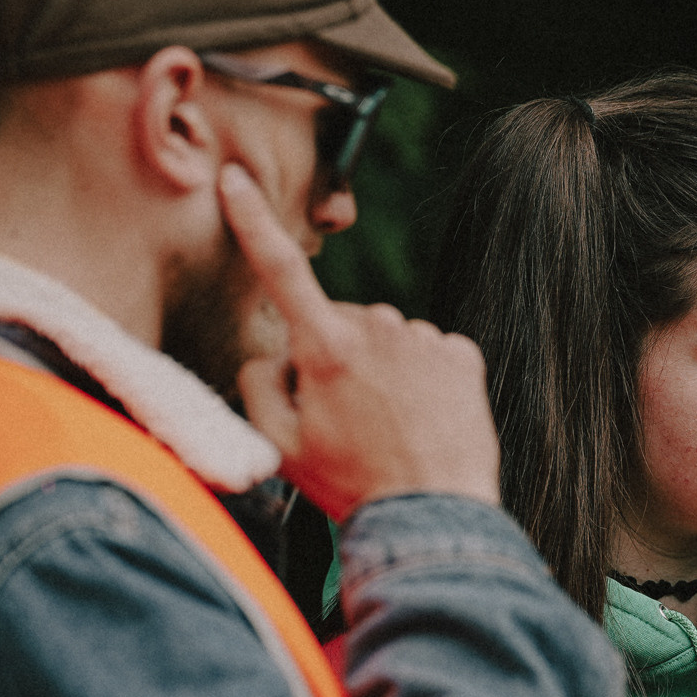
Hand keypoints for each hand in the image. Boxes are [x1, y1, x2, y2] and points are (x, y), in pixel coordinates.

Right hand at [217, 165, 499, 517]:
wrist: (432, 517)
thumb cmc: (352, 486)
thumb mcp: (280, 449)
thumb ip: (257, 387)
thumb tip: (273, 357)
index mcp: (325, 347)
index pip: (280, 271)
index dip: (252, 221)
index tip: (235, 180)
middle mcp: (378, 328)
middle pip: (337, 325)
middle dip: (333, 359)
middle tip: (344, 422)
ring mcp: (424, 339)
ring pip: (386, 340)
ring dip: (380, 372)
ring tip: (387, 428)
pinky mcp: (461, 355)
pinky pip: (428, 353)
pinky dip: (421, 380)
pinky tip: (421, 419)